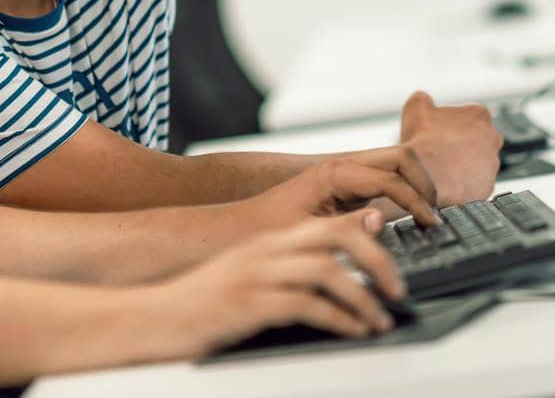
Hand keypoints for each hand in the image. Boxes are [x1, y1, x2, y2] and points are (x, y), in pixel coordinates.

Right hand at [136, 211, 405, 358]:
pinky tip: (353, 331)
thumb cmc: (205, 302)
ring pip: (328, 271)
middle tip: (398, 290)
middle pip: (338, 237)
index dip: (371, 239)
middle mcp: (267, 250)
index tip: (393, 265)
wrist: (156, 318)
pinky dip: (339, 319)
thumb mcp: (253, 275)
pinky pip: (306, 306)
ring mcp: (257, 275)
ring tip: (380, 319)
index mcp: (272, 240)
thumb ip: (293, 265)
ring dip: (364, 297)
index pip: (333, 224)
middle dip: (378, 262)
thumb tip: (342, 267)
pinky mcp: (249, 305)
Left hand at [246, 148, 441, 229]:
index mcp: (336, 172)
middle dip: (424, 182)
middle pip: (401, 157)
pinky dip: (405, 192)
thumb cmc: (270, 229)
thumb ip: (346, 227)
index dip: (416, 201)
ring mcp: (347, 174)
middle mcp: (344, 166)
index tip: (430, 224)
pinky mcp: (348, 187)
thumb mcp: (307, 233)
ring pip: (396, 165)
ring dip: (417, 185)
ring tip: (429, 216)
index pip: (391, 177)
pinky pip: (386, 179)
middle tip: (436, 214)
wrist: (244, 224)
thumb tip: (382, 219)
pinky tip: (411, 218)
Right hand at [394, 90, 501, 205]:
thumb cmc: (423, 143)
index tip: (435, 132)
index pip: (466, 115)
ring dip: (463, 164)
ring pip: (477, 161)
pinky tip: (447, 183)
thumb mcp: (415, 108)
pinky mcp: (488, 186)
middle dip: (460, 143)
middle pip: (475, 138)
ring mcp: (493, 164)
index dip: (448, 123)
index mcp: (479, 114)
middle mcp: (493, 138)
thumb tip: (423, 99)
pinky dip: (464, 183)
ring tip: (441, 169)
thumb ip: (422, 98)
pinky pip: (476, 182)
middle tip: (439, 150)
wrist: (427, 182)